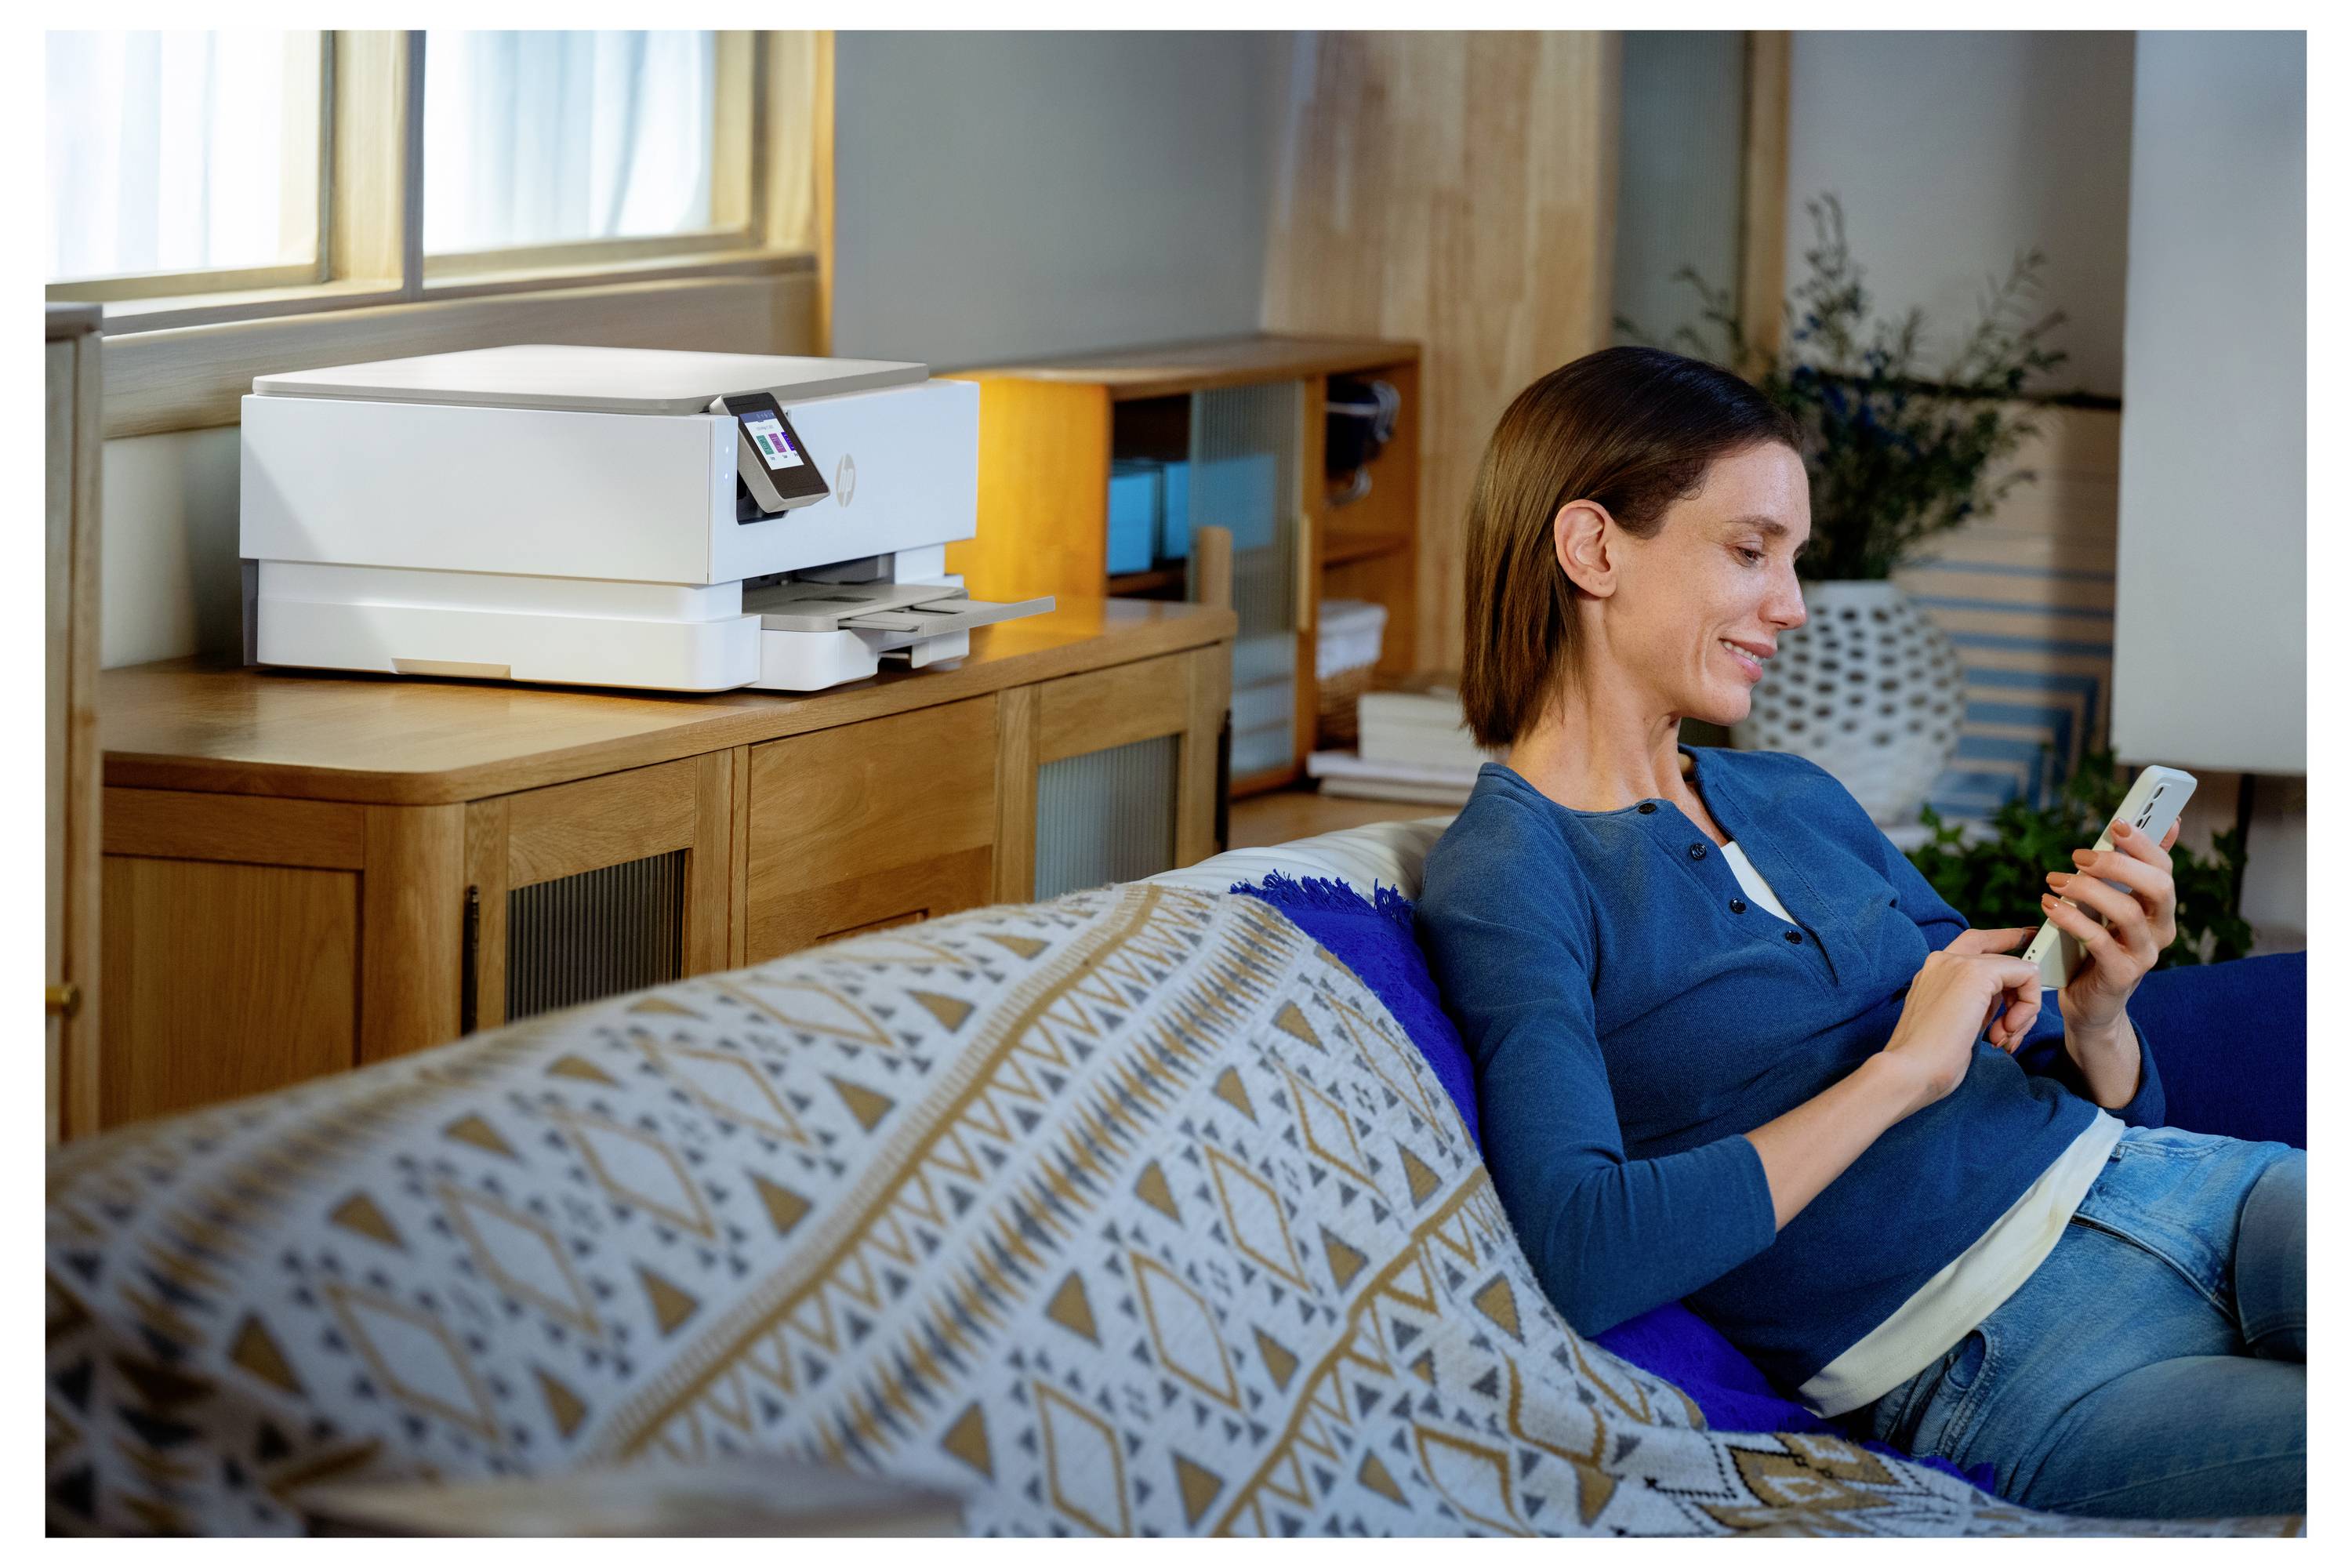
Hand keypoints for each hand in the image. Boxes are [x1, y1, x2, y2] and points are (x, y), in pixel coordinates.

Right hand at [1878, 929, 2041, 1113]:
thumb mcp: (1954, 1022)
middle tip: (2011, 1030)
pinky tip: (2008, 1030)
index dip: (2007, 940)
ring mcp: (1957, 963)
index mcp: (1933, 972)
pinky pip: (2027, 975)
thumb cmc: (1930, 1060)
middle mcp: (1942, 960)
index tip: (2029, 941)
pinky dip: (2029, 1004)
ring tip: (2005, 1037)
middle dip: (2021, 996)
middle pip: (2003, 958)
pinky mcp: (1975, 973)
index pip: (1978, 943)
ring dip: (2025, 1007)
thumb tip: (2010, 1000)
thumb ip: (1975, 1003)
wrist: (1911, 1070)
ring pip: (2018, 968)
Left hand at [2040, 817, 2181, 1040]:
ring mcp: (2145, 954)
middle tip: (2080, 855)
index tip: (2117, 823)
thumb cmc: (2099, 946)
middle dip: (2118, 864)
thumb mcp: (2113, 906)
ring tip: (2056, 880)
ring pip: (2127, 913)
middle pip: (2157, 886)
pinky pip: (2099, 942)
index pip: (2164, 868)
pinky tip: (2049, 906)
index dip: (2145, 844)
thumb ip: (2131, 870)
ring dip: (2087, 890)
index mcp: (2160, 907)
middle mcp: (2161, 929)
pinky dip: (2071, 919)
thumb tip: (2166, 824)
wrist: (2092, 1003)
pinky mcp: (2122, 975)